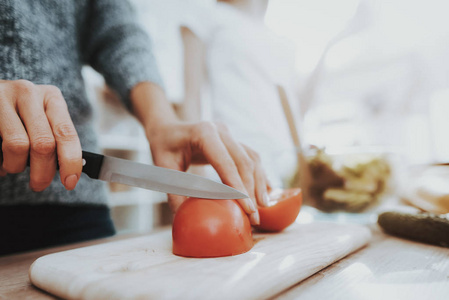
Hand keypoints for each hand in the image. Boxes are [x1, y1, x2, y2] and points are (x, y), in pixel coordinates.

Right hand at [0, 80, 81, 190]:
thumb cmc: (21, 114)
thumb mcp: (43, 118)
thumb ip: (56, 138)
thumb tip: (70, 173)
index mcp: (51, 97)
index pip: (66, 133)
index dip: (71, 162)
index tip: (70, 182)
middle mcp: (28, 93)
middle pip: (44, 143)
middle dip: (43, 172)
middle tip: (38, 185)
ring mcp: (3, 98)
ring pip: (18, 146)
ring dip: (16, 165)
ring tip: (12, 166)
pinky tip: (0, 162)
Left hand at [147, 121, 270, 224]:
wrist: (167, 128)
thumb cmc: (163, 148)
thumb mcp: (164, 170)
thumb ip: (175, 194)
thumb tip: (188, 221)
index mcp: (204, 133)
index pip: (226, 163)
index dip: (239, 187)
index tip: (248, 210)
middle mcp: (221, 131)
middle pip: (244, 162)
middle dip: (251, 191)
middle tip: (254, 217)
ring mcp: (229, 134)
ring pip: (252, 159)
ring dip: (258, 184)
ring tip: (262, 208)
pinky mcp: (234, 141)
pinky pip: (251, 158)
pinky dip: (258, 175)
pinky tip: (263, 192)